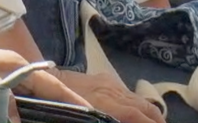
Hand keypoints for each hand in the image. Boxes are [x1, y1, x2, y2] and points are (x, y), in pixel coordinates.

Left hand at [51, 67, 165, 122]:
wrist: (41, 78)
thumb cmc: (56, 105)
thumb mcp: (81, 116)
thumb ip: (103, 119)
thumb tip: (119, 120)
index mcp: (105, 102)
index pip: (136, 114)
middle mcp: (111, 90)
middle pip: (143, 105)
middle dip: (157, 119)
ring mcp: (108, 82)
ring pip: (137, 98)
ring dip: (149, 112)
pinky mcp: (104, 78)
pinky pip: (127, 91)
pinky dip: (137, 102)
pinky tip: (138, 111)